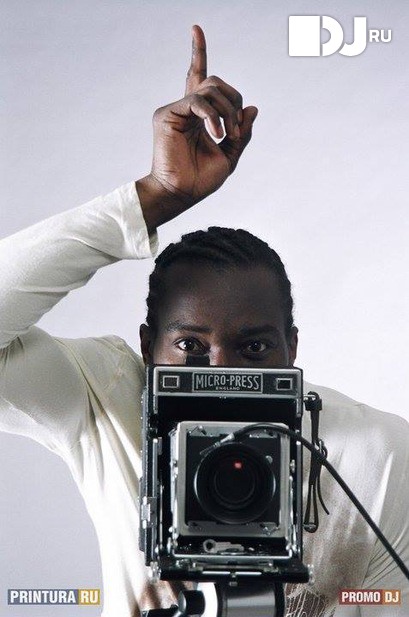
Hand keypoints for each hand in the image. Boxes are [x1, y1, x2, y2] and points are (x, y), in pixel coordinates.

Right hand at [136, 25, 257, 231]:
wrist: (182, 194)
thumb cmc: (202, 179)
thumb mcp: (231, 156)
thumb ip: (242, 132)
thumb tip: (252, 107)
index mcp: (199, 116)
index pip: (200, 78)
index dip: (198, 52)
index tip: (195, 28)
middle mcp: (185, 109)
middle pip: (215, 82)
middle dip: (234, 101)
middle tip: (235, 131)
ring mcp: (175, 110)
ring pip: (210, 88)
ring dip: (227, 112)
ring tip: (226, 136)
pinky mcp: (166, 114)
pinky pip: (196, 101)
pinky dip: (212, 116)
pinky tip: (215, 134)